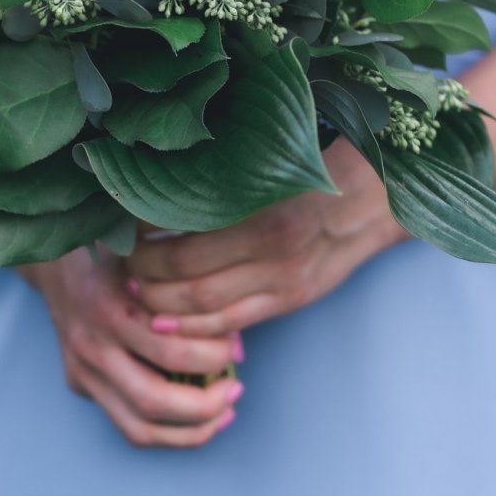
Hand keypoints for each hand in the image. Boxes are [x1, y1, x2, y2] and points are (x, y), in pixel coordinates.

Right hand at [18, 250, 244, 448]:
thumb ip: (182, 274)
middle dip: (206, 404)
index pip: (171, 351)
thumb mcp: (142, 247)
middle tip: (236, 389)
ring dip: (190, 431)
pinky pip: (128, 426)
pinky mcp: (79, 384)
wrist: (55, 262)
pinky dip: (168, 433)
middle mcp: (91, 346)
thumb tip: (234, 310)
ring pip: (139, 428)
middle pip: (154, 400)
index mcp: (109, 308)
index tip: (237, 347)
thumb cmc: (114, 251)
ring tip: (224, 414)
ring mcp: (82, 371)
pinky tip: (198, 421)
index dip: (214, 357)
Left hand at [123, 144, 405, 336]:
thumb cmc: (314, 168)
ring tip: (139, 294)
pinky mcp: (291, 300)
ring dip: (165, 307)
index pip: (185, 246)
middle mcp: (274, 256)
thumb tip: (159, 186)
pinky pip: (234, 324)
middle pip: (189, 283)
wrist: (373, 197)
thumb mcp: (268, 167)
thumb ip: (220, 183)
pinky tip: (172, 320)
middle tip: (123, 267)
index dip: (145, 247)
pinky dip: (197, 327)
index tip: (121, 234)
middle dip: (147, 279)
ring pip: (207, 310)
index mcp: (264, 217)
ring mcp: (283, 283)